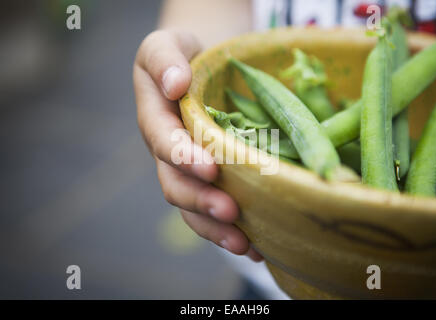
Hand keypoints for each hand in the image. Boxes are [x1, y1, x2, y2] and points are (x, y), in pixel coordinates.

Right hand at [133, 30, 262, 261]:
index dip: (183, 158)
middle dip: (201, 201)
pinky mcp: (210, 181)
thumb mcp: (167, 44)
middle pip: (176, 185)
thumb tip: (175, 85)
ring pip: (193, 208)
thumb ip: (164, 60)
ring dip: (216, 229)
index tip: (210, 167)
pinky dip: (232, 232)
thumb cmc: (186, 55)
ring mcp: (188, 171)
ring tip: (245, 244)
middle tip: (231, 212)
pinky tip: (256, 246)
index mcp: (156, 120)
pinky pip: (214, 211)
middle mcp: (169, 153)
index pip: (164, 142)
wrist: (201, 69)